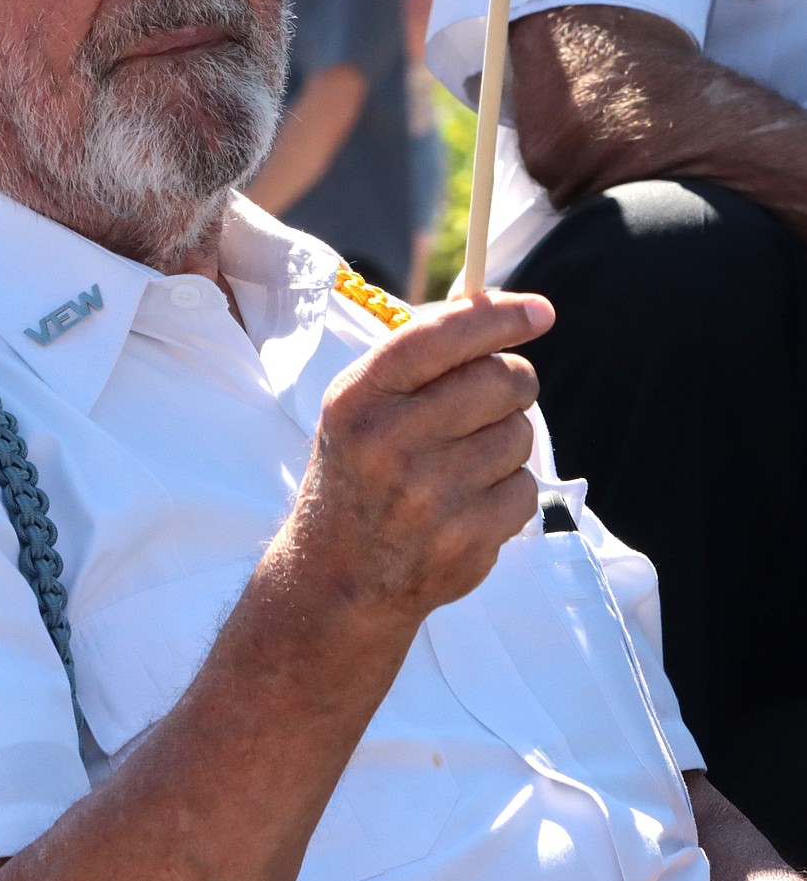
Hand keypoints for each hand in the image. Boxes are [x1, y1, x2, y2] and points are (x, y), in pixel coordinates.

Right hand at [290, 292, 553, 627]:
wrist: (340, 575)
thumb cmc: (361, 467)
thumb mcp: (361, 403)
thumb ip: (421, 353)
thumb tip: (501, 305)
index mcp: (359, 397)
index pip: (439, 337)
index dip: (497, 317)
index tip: (540, 309)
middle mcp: (390, 442)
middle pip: (499, 381)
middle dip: (512, 380)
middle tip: (499, 392)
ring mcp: (429, 496)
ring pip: (519, 435)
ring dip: (506, 438)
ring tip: (464, 459)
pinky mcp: (465, 541)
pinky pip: (525, 488)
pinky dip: (509, 490)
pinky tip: (470, 501)